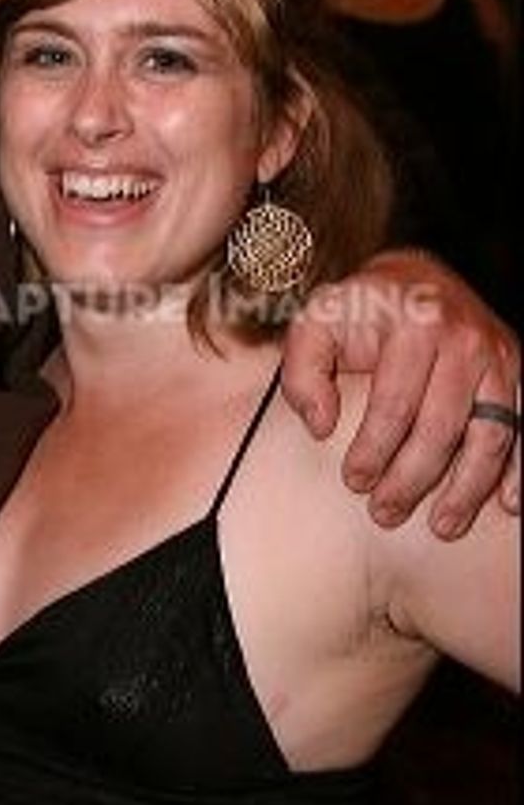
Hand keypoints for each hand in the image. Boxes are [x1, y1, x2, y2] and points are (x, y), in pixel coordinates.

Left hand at [282, 249, 518, 537]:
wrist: (415, 279)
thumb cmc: (359, 311)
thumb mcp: (316, 322)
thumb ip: (303, 370)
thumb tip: (321, 426)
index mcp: (414, 323)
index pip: (395, 404)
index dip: (374, 450)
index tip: (354, 482)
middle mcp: (464, 338)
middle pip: (442, 428)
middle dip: (412, 479)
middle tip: (385, 513)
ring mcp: (497, 356)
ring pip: (490, 436)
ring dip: (468, 488)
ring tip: (442, 525)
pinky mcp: (517, 370)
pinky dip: (520, 468)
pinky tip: (509, 503)